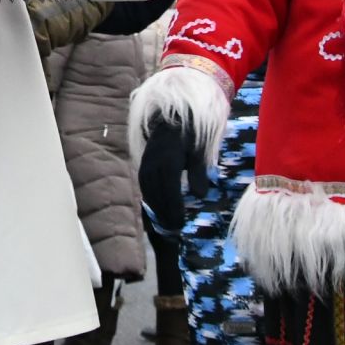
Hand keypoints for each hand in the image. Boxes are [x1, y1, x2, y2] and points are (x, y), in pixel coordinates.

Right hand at [137, 114, 210, 235]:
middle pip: (156, 192)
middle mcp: (154, 161)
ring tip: (164, 223)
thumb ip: (199, 173)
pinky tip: (156, 207)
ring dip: (155, 207)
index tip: (180, 223)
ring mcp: (146, 161)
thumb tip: (200, 195)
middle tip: (174, 230)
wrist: (172, 115)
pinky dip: (149, 197)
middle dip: (164, 212)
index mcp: (169, 157)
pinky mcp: (143, 162)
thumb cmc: (190, 133)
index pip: (170, 188)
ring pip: (147, 189)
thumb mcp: (199, 150)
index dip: (174, 207)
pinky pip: (144, 183)